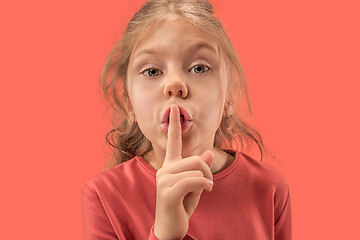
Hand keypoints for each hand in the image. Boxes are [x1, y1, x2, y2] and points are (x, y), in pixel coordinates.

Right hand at [153, 104, 213, 239]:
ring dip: (206, 181)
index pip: (172, 142)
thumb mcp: (195, 186)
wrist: (171, 228)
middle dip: (207, 171)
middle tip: (208, 185)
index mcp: (169, 166)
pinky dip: (204, 185)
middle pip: (194, 159)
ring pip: (195, 169)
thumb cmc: (182, 206)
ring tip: (203, 191)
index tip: (174, 107)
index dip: (173, 124)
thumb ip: (199, 170)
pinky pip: (193, 181)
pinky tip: (206, 191)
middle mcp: (164, 170)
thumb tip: (207, 153)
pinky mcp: (167, 193)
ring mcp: (163, 180)